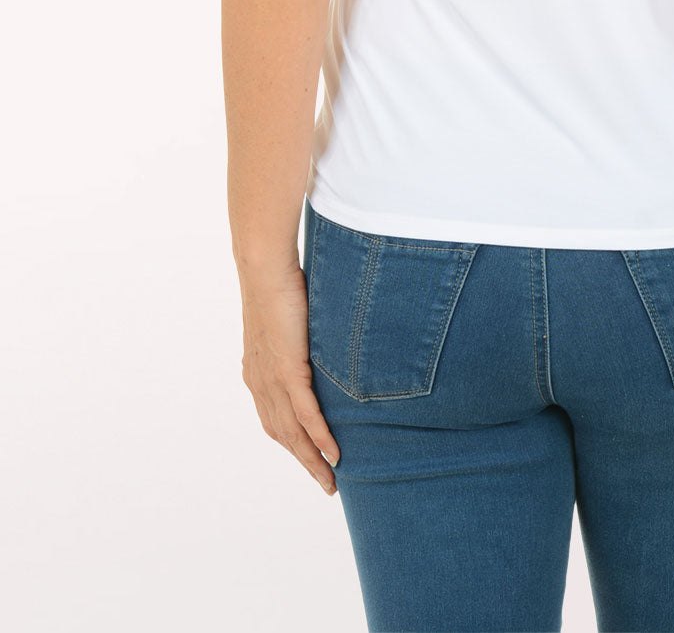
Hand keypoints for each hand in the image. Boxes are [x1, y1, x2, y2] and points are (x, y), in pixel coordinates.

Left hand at [239, 260, 340, 494]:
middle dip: (305, 463)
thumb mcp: (288, 321)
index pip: (275, 420)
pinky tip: (333, 453)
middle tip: (327, 485)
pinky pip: (306, 413)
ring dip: (313, 459)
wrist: (265, 270)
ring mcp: (273, 379)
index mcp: (258, 374)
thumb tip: (315, 343)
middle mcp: (261, 383)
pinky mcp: (287, 370)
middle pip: (284, 436)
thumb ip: (297, 341)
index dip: (293, 444)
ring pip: (294, 432)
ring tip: (332, 479)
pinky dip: (320, 436)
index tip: (312, 461)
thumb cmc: (280, 285)